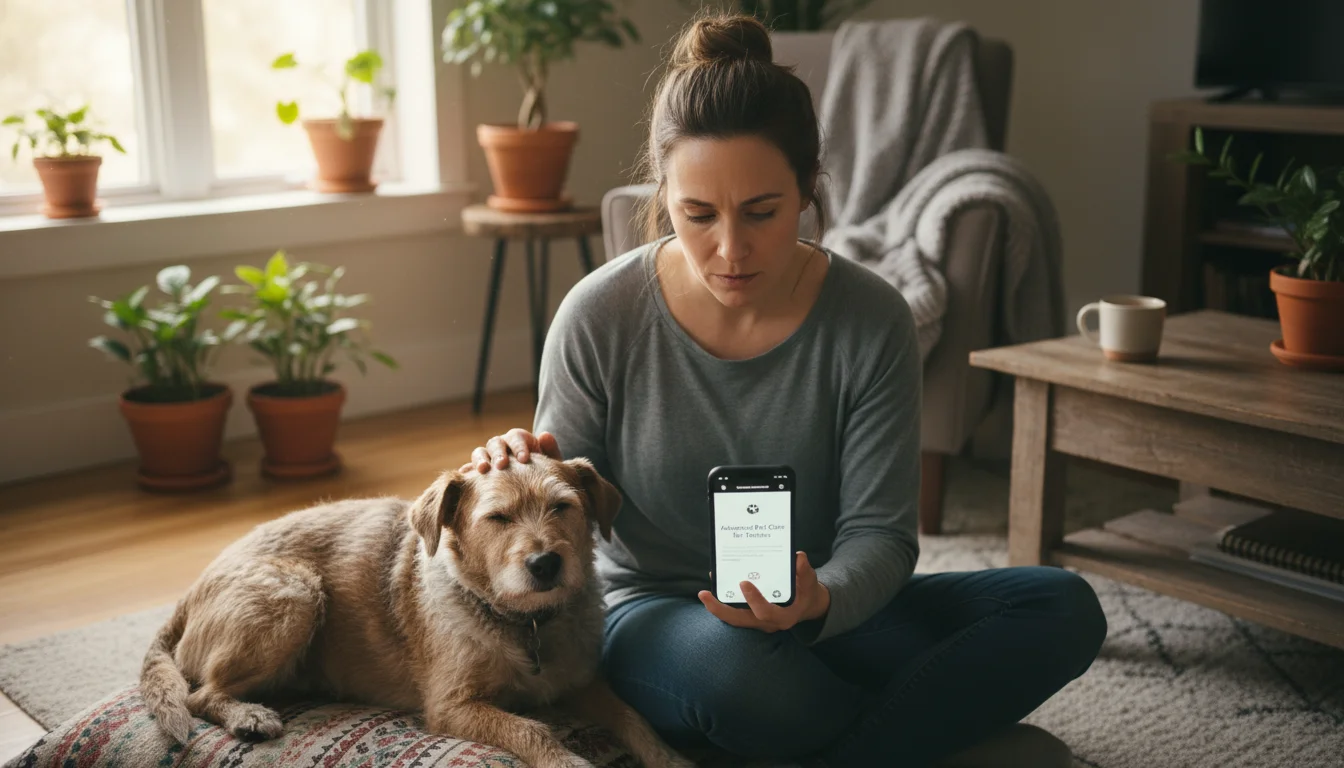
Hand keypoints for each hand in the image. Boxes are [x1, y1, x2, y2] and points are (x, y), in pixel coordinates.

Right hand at [459, 428, 562, 473]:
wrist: (534, 495)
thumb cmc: (543, 476)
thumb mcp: (550, 465)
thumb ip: (550, 451)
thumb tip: (545, 435)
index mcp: (518, 441)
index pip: (516, 437)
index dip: (519, 446)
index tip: (524, 459)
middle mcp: (502, 446)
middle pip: (496, 443)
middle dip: (498, 453)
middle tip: (502, 465)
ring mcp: (488, 458)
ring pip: (480, 452)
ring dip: (480, 459)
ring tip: (483, 470)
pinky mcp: (478, 473)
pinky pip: (469, 469)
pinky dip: (467, 472)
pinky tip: (466, 477)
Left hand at [697, 552, 830, 632]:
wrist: (807, 606)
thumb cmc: (807, 593)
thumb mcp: (811, 583)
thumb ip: (805, 572)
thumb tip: (798, 557)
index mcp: (783, 616)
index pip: (765, 612)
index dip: (754, 600)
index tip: (744, 583)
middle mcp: (767, 622)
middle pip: (739, 621)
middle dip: (720, 609)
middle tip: (704, 594)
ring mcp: (757, 622)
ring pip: (733, 619)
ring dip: (717, 607)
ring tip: (703, 593)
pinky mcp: (751, 617)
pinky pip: (734, 613)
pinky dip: (723, 603)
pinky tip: (715, 588)